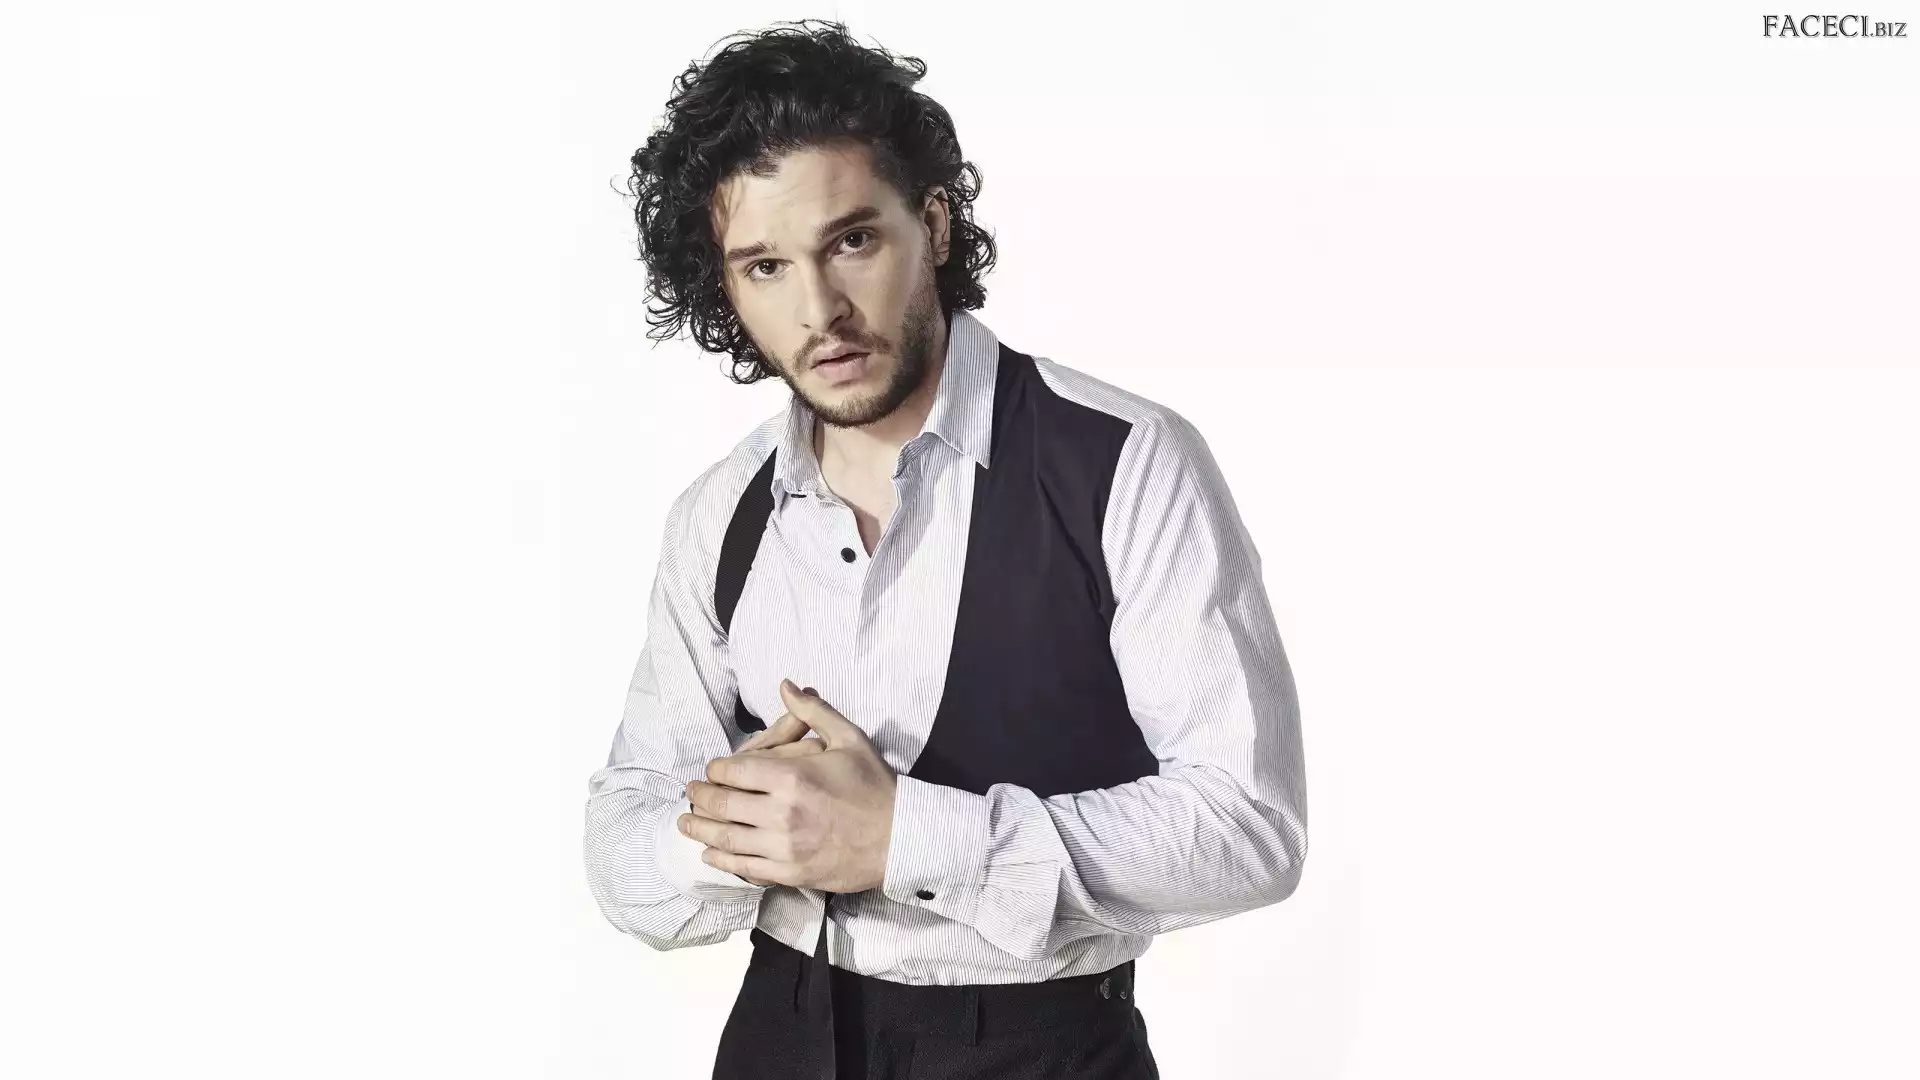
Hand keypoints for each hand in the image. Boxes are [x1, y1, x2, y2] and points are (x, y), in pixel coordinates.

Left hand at [679, 679, 896, 892]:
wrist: (902, 838)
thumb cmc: (875, 787)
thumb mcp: (849, 738)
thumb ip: (812, 712)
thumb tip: (786, 685)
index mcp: (792, 777)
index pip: (734, 771)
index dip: (715, 770)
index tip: (712, 770)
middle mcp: (782, 813)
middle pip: (723, 805)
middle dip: (700, 797)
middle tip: (691, 793)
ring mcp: (784, 847)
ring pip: (727, 839)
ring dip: (700, 831)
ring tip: (686, 823)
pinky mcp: (791, 873)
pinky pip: (746, 868)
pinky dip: (723, 861)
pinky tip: (711, 854)